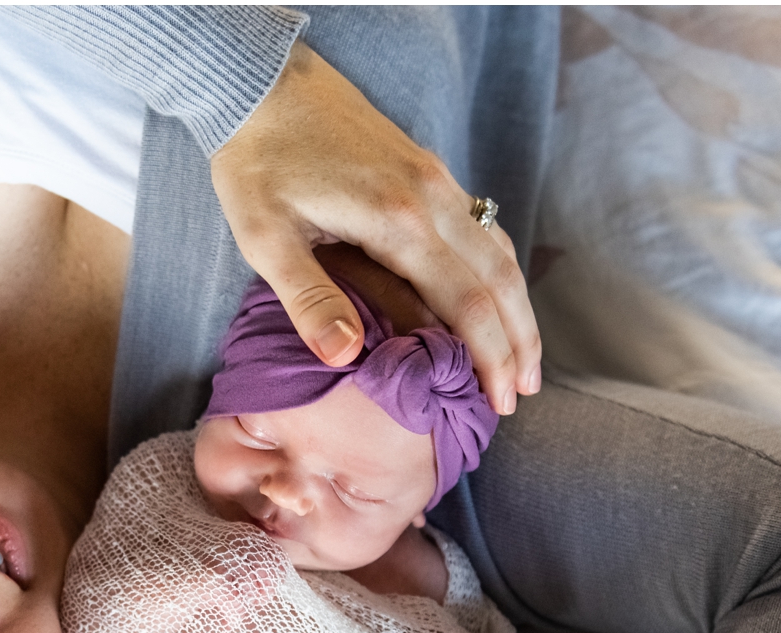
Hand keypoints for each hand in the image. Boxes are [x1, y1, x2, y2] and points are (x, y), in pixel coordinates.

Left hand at [210, 41, 541, 414]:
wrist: (261, 84)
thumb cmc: (256, 161)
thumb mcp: (265, 237)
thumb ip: (307, 298)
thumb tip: (346, 357)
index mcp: (398, 220)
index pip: (466, 302)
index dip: (488, 356)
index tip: (498, 401)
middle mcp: (432, 198)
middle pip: (499, 279)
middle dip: (518, 341)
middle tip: (522, 394)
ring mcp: (435, 181)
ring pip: (497, 251)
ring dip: (516, 308)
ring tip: (523, 358)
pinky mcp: (427, 172)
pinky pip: (480, 229)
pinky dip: (497, 274)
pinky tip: (494, 301)